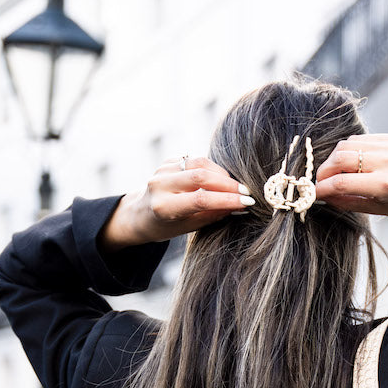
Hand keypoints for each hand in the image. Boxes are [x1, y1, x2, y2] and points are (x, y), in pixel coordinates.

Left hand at [100, 156, 253, 248]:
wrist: (139, 213)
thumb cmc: (165, 226)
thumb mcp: (187, 227)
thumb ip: (211, 215)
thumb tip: (239, 205)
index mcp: (163, 207)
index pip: (200, 199)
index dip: (226, 200)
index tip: (247, 203)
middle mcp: (160, 185)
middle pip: (200, 176)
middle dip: (228, 184)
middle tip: (246, 193)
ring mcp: (162, 170)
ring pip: (200, 164)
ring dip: (222, 174)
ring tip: (236, 187)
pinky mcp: (167, 161)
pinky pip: (195, 160)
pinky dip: (212, 168)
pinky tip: (221, 179)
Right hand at [314, 134, 387, 227]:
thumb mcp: (380, 210)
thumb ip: (349, 202)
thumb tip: (325, 197)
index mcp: (384, 185)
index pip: (341, 182)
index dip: (321, 189)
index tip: (313, 194)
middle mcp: (386, 161)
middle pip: (339, 159)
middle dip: (324, 172)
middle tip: (320, 183)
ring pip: (346, 145)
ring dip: (334, 159)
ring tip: (333, 173)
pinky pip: (359, 140)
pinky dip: (348, 150)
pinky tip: (349, 163)